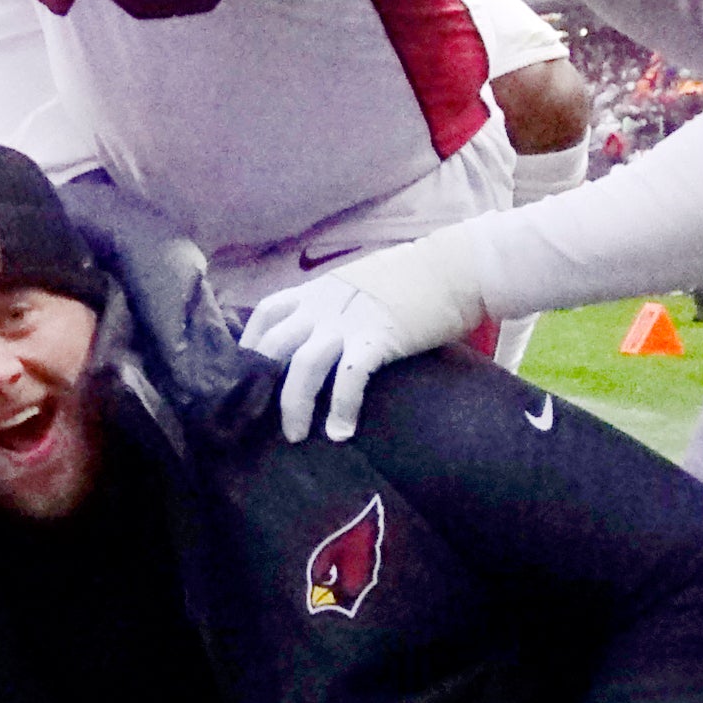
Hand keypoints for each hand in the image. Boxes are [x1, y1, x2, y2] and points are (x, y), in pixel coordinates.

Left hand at [240, 232, 488, 441]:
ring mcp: (348, 322)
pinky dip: (340, 408)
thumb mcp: (361, 282)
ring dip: (294, 404)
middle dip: (262, 384)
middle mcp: (324, 305)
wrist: (457, 268)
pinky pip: (348, 379)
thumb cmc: (416, 277)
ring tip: (296, 435)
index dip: (250, 344)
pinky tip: (341, 432)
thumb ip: (336, 303)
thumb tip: (325, 330)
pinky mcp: (377, 339)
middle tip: (262, 415)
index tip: (245, 373)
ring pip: (302, 366)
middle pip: (274, 346)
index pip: (266, 313)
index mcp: (318, 289)